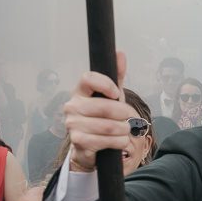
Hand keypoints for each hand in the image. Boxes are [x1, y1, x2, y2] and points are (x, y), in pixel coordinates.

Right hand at [63, 52, 131, 170]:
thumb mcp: (111, 97)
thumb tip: (120, 54)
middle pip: (104, 106)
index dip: (105, 84)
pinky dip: (119, 142)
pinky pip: (106, 141)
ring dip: (123, 130)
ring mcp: (73, 124)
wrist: (89, 146)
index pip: (87, 78)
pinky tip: (119, 141)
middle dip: (124, 114)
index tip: (116, 93)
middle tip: (129, 118)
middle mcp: (72, 106)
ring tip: (125, 130)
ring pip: (108, 126)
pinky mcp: (78, 141)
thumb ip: (116, 76)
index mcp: (79, 91)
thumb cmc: (101, 118)